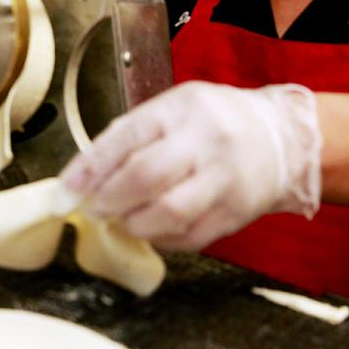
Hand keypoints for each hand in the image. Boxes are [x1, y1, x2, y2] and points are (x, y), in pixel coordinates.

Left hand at [59, 81, 322, 250]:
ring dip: (134, 224)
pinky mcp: (236, 213)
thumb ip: (129, 138)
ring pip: (169, 213)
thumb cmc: (213, 122)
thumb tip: (82, 177)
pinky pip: (189, 237)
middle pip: (147, 176)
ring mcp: (224, 179)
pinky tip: (152, 229)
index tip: (66, 190)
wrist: (281, 138)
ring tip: (123, 220)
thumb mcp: (171, 110)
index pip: (128, 136)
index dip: (91, 168)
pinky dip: (161, 239)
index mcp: (182, 109)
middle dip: (111, 199)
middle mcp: (205, 141)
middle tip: (95, 208)